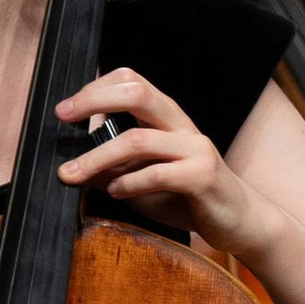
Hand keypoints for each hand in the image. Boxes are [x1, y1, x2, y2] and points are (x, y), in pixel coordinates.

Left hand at [55, 70, 264, 255]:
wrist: (241, 223)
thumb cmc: (189, 198)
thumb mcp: (143, 179)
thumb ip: (114, 168)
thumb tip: (72, 167)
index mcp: (167, 118)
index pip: (132, 80)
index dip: (96, 88)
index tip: (66, 110)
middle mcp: (181, 125)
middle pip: (137, 93)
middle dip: (94, 101)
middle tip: (63, 117)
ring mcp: (195, 148)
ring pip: (138, 140)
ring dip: (98, 157)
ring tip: (72, 174)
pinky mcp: (203, 176)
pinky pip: (158, 173)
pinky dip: (129, 183)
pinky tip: (115, 193)